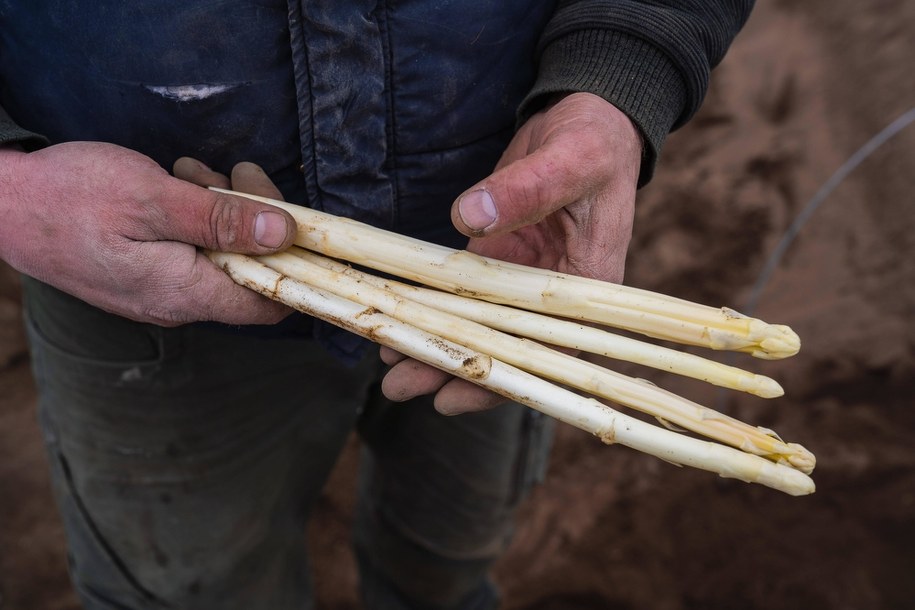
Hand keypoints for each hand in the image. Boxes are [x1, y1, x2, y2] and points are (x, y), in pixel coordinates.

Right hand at [0, 142, 295, 325]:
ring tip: (193, 174)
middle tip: (235, 176)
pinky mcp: (147, 272)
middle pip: (250, 271)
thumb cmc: (69, 197)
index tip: (292, 216)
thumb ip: (221, 220)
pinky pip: (193, 249)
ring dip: (223, 209)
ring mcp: (161, 289)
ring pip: (222, 253)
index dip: (294, 262)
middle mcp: (179, 301)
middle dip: (255, 220)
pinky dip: (196, 214)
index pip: (271, 302)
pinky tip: (178, 184)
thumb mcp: (154, 198)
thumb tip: (284, 234)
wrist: (0, 203)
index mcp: (185, 292)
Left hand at [381, 93, 641, 413]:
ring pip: (479, 326)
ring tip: (389, 366)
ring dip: (435, 345)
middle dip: (450, 369)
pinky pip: (465, 295)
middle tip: (398, 385)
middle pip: (503, 349)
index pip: (547, 353)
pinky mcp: (500, 259)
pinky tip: (400, 323)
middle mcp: (555, 296)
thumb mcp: (571, 160)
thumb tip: (468, 216)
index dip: (500, 381)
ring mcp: (523, 279)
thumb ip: (527, 188)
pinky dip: (435, 309)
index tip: (452, 396)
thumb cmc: (594, 141)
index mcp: (588, 286)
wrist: (590, 120)